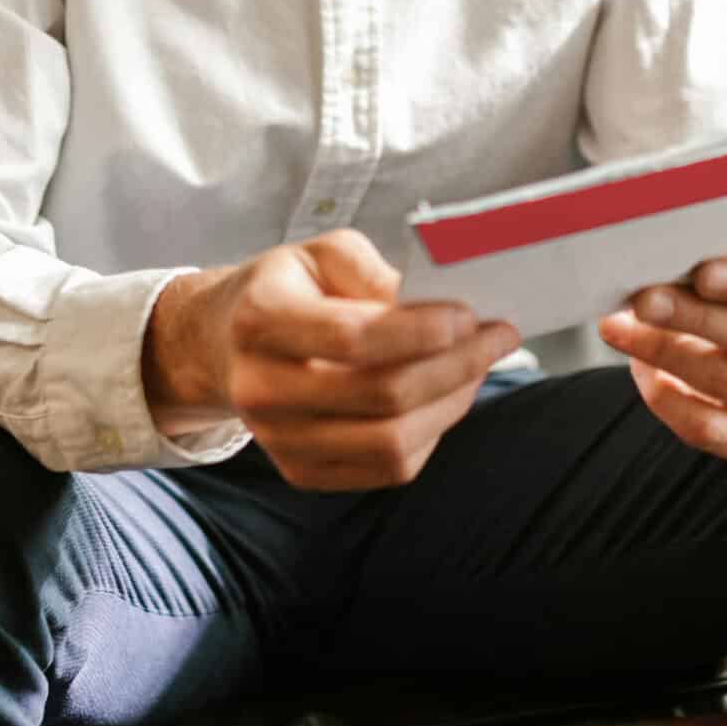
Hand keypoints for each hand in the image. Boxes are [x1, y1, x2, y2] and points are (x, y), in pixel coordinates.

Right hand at [142, 230, 518, 491]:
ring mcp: (278, 441)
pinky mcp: (301, 472)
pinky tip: (445, 398)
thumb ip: (373, 271)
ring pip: (392, 443)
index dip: (422, 330)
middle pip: (382, 396)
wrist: (227, 343)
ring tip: (478, 368)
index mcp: (260, 321)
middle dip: (457, 366)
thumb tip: (431, 307)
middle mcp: (261, 389)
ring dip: (453, 404)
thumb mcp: (322, 253)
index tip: (470, 315)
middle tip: (499, 337)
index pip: (353, 337)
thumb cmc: (289, 289)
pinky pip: (388, 468)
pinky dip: (431, 434)